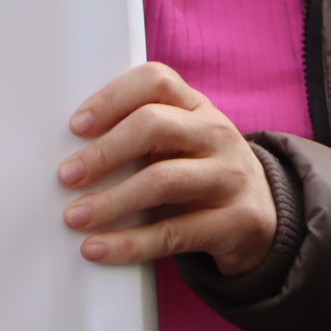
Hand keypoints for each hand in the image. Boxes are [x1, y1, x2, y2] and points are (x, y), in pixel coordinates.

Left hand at [59, 62, 276, 275]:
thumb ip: (140, 136)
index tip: (77, 126)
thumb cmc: (203, 175)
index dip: (112, 98)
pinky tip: (98, 248)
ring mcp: (230, 178)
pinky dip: (129, 243)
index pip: (157, 81)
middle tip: (68, 176)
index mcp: (198, 109)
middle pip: (156, 125)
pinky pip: (174, 232)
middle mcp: (217, 136)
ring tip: (76, 217)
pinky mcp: (235, 221)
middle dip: (104, 151)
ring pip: (164, 180)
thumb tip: (68, 154)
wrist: (263, 217)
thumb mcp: (182, 144)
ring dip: (111, 201)